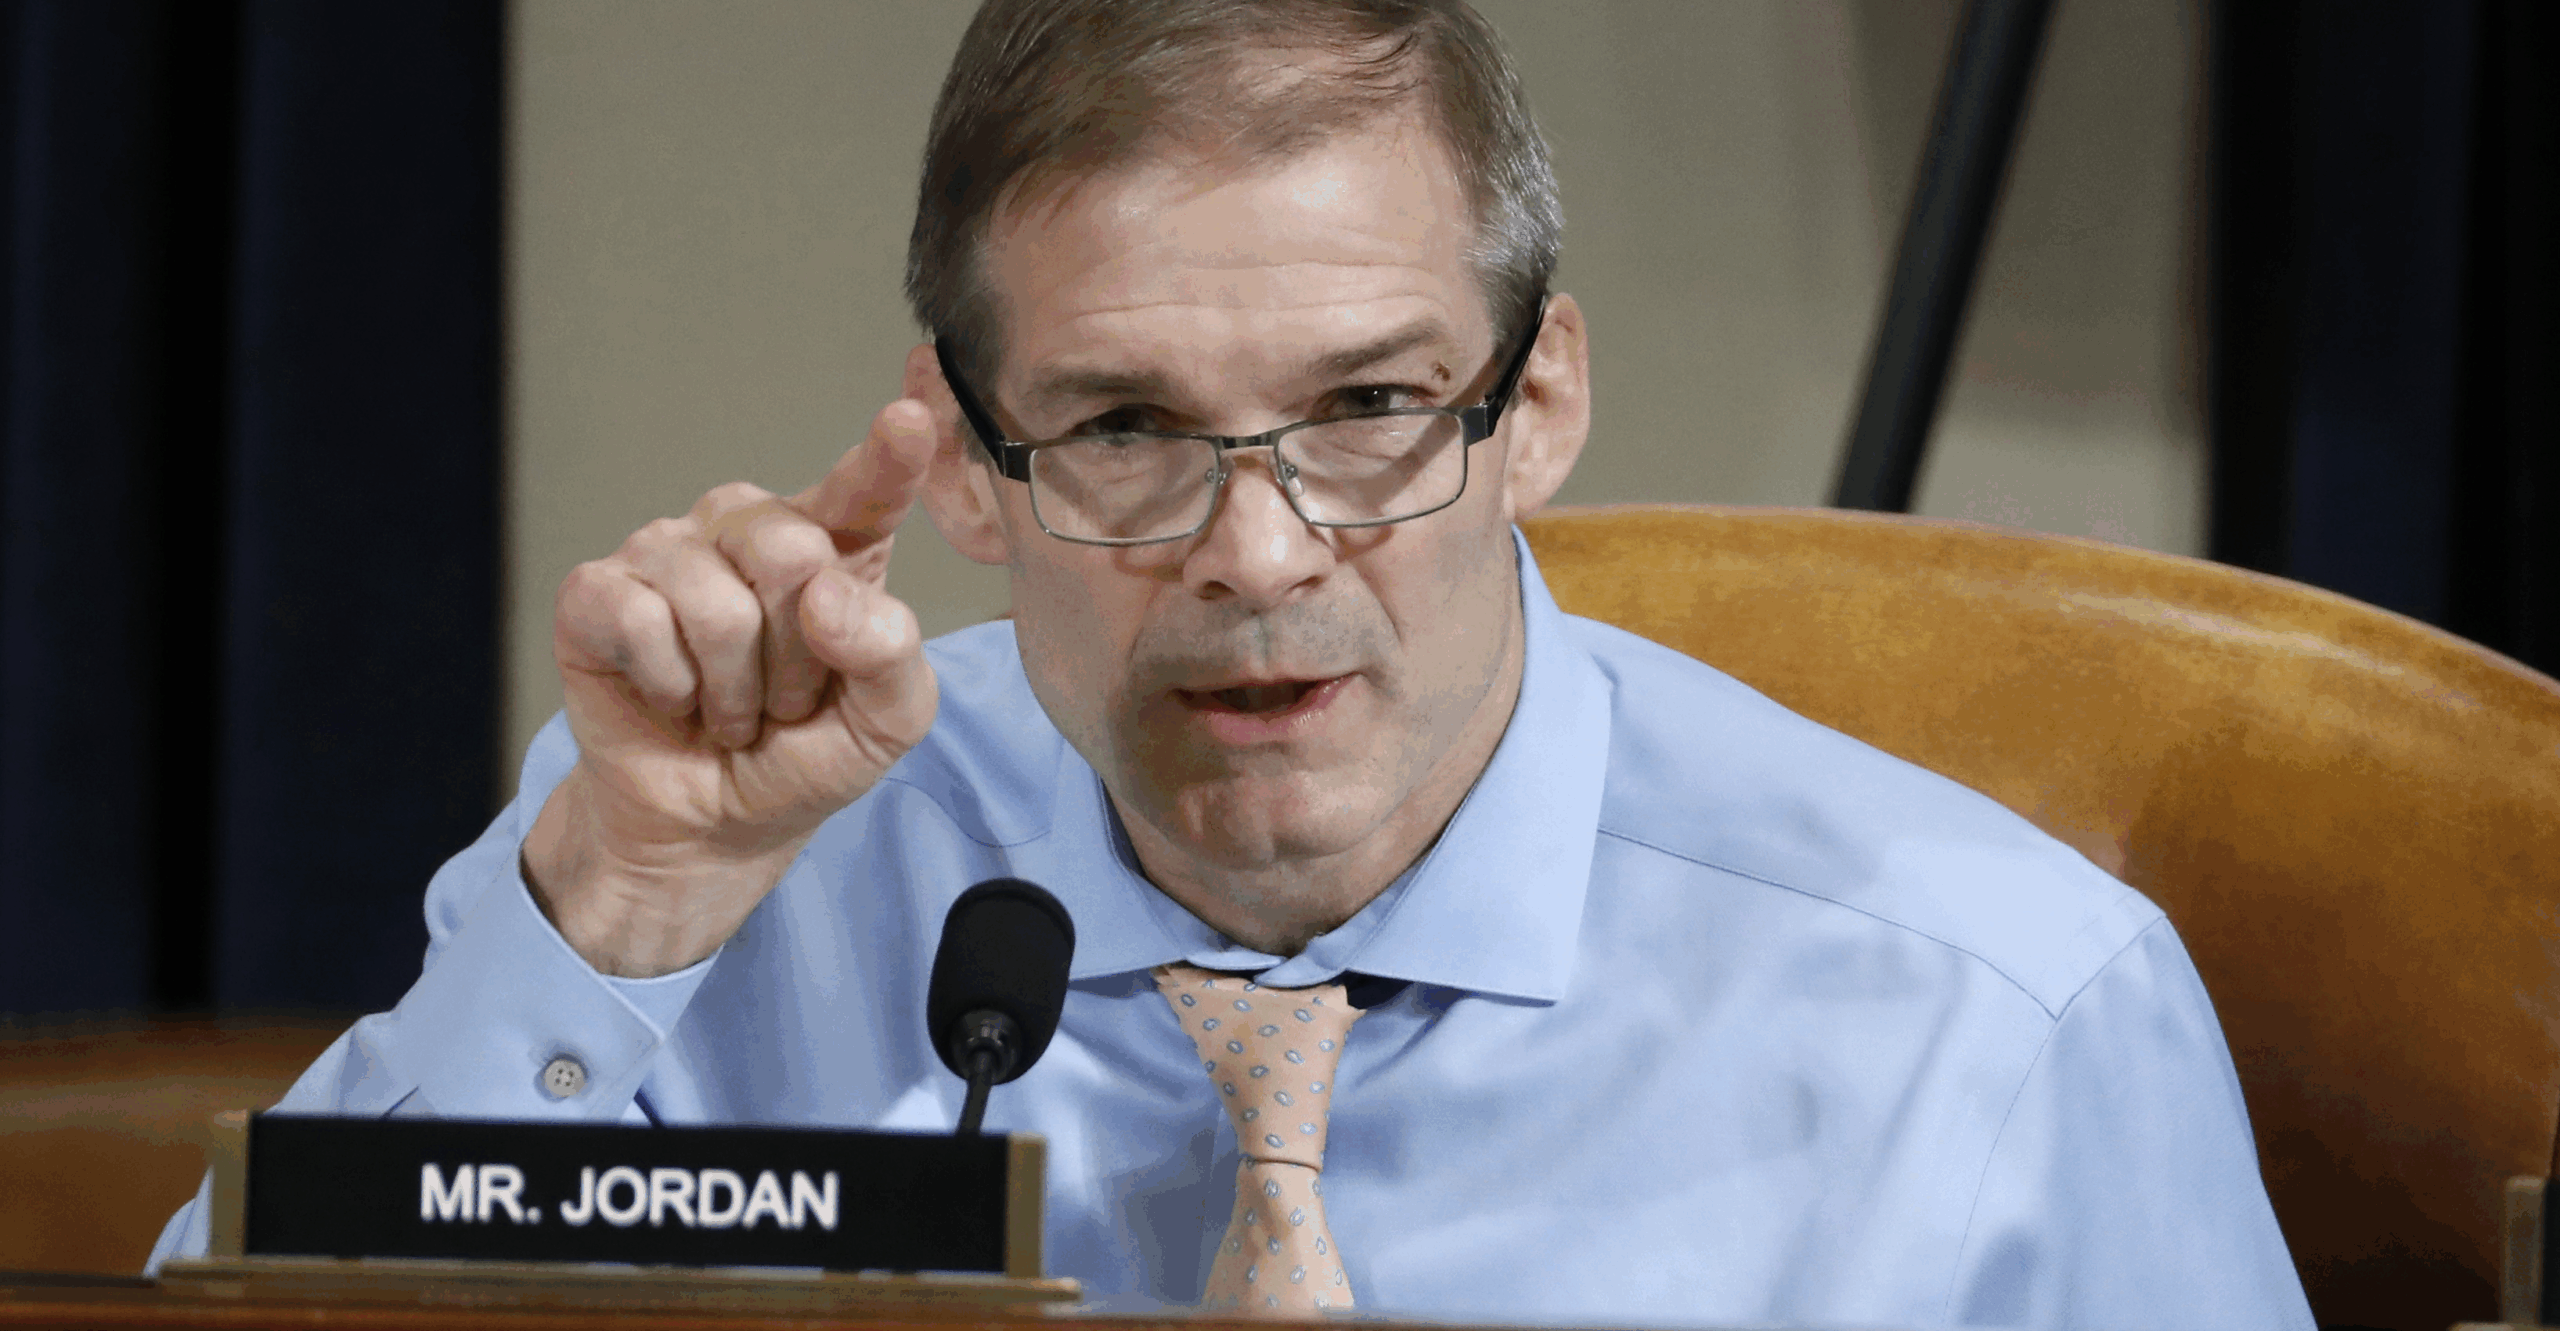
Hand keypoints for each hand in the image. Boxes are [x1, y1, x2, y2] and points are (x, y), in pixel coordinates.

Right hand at [524, 400, 941, 975]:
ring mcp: (667, 550)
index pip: (865, 489)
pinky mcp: (595, 590)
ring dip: (733, 689)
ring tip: (729, 709)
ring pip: (715, 603)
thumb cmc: (802, 758)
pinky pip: (639, 622)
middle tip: (782, 701)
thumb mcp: (885, 724)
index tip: (911, 417)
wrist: (711, 826)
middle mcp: (747, 528)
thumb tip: (825, 596)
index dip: (887, 456)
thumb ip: (892, 656)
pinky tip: (670, 699)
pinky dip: (668, 687)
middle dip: (796, 659)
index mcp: (832, 545)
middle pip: (789, 550)